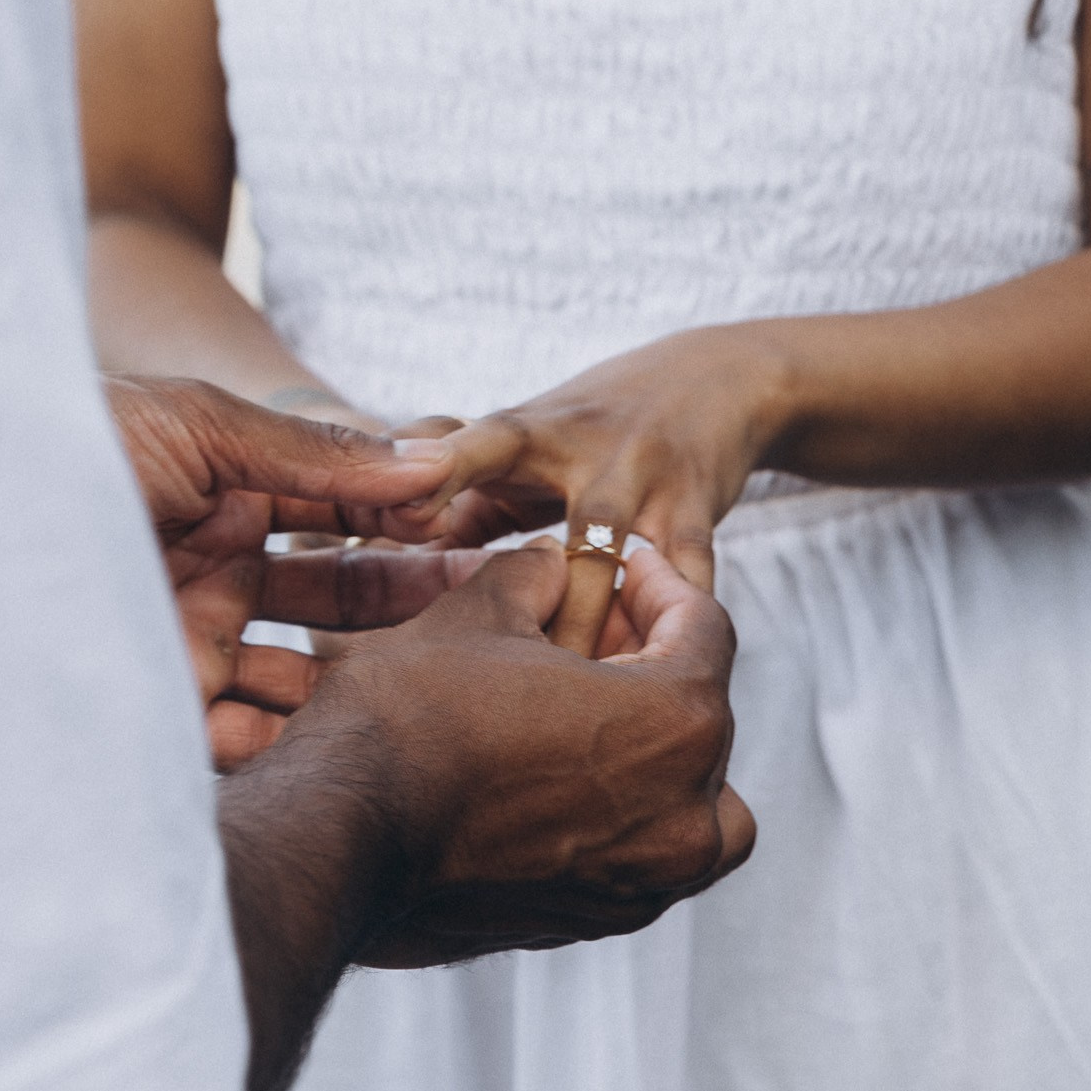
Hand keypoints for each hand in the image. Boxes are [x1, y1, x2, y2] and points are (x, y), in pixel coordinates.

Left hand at [106, 378, 479, 767]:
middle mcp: (216, 571)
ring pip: (301, 682)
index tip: (480, 539)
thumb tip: (432, 465)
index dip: (410, 526)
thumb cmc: (79, 442)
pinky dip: (295, 748)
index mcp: (229, 495)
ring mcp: (191, 641)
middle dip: (416, 611)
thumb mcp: (198, 423)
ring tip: (444, 689)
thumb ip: (315, 450)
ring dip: (366, 688)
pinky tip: (356, 734)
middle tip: (501, 615)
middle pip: (338, 601)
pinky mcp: (161, 705)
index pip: (344, 514)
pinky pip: (241, 743)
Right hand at [312, 538, 753, 965]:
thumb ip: (537, 578)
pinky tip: (548, 771)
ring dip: (655, 753)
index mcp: (677, 726)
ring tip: (583, 712)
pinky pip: (640, 858)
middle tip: (590, 625)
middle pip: (702, 717)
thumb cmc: (410, 719)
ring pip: (692, 806)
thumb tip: (552, 568)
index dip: (655, 583)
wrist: (336, 832)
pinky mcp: (592, 921)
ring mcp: (641, 883)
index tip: (618, 567)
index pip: (705, 629)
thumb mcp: (478, 612)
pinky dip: (619, 813)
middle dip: (650, 661)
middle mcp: (683, 817)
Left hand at [390, 326, 784, 654]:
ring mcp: (643, 481)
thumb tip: (375, 556)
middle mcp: (583, 448)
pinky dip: (660, 635)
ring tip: (553, 710)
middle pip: (554, 514)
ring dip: (578, 637)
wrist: (714, 380)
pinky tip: (641, 690)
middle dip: (526, 580)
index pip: (473, 441)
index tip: (406, 519)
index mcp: (525, 432)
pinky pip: (682, 589)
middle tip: (485, 652)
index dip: (438, 472)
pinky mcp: (696, 515)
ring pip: (604, 571)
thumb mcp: (523, 443)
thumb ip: (458, 498)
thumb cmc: (589, 424)